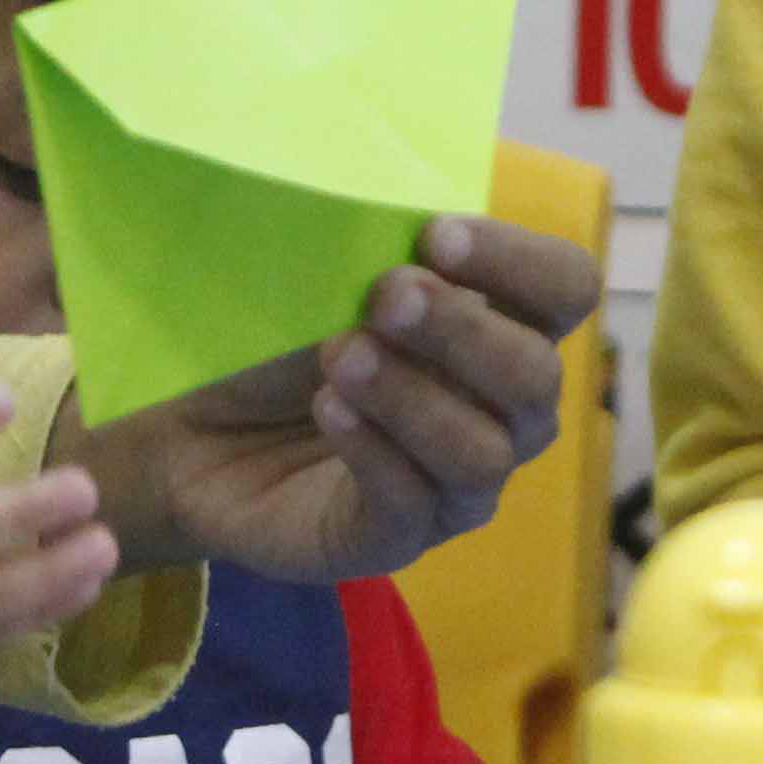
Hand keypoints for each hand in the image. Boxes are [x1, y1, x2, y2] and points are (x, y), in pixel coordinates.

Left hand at [71, 217, 599, 586]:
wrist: (196, 427)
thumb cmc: (280, 342)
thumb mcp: (329, 280)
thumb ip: (381, 250)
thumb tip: (404, 226)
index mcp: (502, 326)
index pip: (566, 288)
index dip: (518, 259)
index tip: (435, 234)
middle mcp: (501, 411)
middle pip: (538, 376)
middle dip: (462, 329)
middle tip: (386, 296)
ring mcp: (457, 483)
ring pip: (484, 453)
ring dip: (413, 396)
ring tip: (341, 357)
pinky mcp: (398, 537)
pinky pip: (415, 504)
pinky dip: (373, 450)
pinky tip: (328, 409)